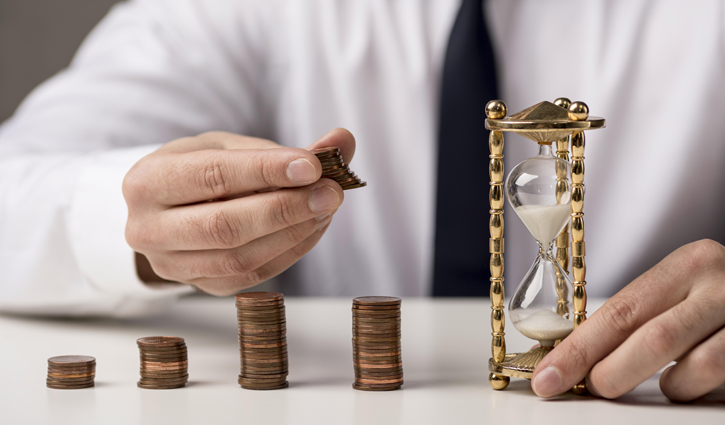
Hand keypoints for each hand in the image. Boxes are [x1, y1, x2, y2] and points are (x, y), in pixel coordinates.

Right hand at [123, 128, 354, 294]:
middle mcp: (149, 229)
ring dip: (294, 232)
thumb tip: (343, 140)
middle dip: (286, 209)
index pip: (212, 176)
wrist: (169, 210)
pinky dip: (291, 251)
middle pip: (225, 226)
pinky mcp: (202, 286)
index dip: (265, 171)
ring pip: (240, 258)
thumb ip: (283, 148)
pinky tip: (313, 227)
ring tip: (326, 207)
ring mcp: (172, 266)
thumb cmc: (200, 171)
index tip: (312, 165)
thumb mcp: (230, 147)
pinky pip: (253, 275)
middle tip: (331, 192)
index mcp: (147, 181)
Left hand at [531, 239, 724, 401]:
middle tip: (586, 388)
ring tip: (658, 382)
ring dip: (661, 386)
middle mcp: (721, 283)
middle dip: (606, 371)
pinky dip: (694, 390)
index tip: (548, 375)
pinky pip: (720, 381)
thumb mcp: (679, 290)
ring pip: (690, 368)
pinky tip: (691, 380)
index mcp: (688, 263)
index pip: (620, 309)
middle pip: (649, 337)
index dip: (579, 348)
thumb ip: (639, 316)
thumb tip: (576, 355)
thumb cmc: (718, 298)